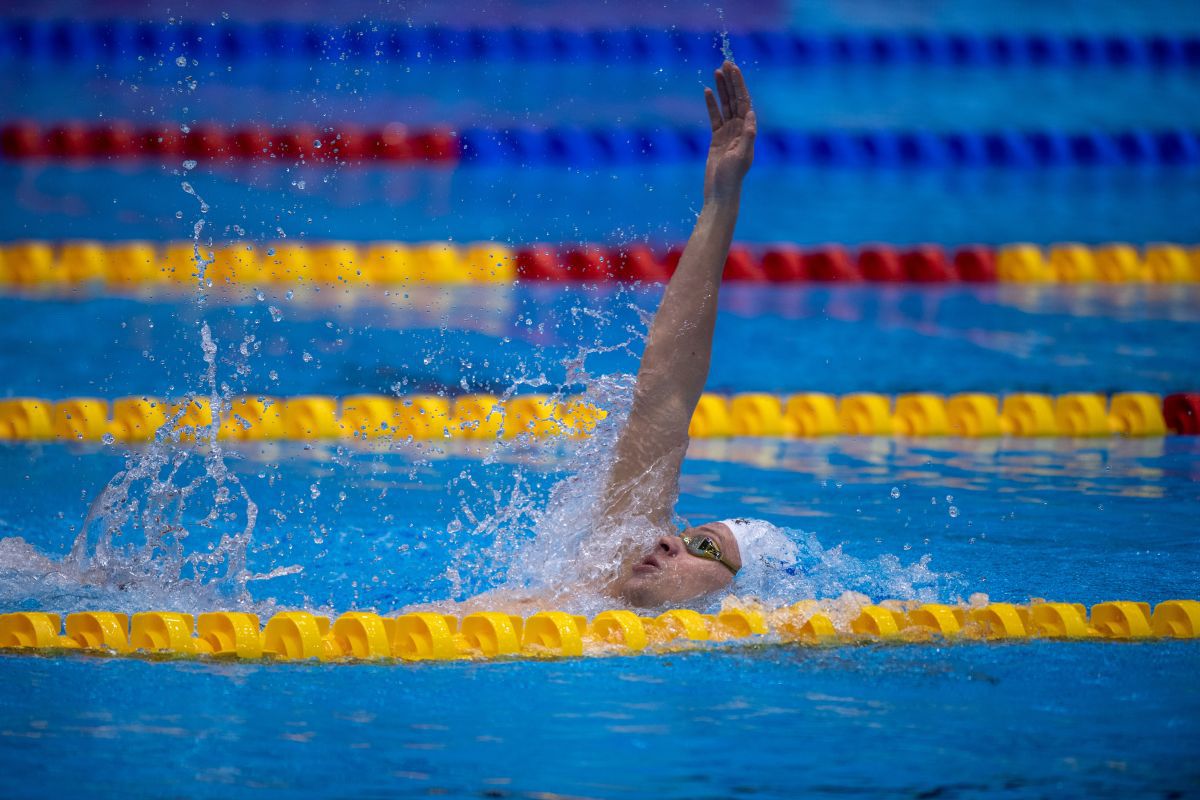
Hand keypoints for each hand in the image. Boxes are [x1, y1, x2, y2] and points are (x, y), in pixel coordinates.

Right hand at [703, 61, 756, 203]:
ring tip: (717, 70)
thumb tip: (750, 115)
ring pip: (725, 105)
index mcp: (748, 131)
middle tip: (726, 62)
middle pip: (735, 99)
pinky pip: (714, 116)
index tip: (734, 70)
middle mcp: (740, 129)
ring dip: (722, 88)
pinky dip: (711, 104)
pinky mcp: (717, 138)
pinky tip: (708, 91)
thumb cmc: (732, 178)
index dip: (739, 85)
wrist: (720, 192)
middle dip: (731, 81)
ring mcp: (728, 132)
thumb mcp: (741, 157)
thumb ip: (747, 136)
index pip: (744, 102)